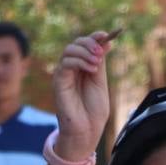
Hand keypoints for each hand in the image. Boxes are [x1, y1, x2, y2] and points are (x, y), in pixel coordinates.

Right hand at [52, 32, 112, 156]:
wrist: (87, 130)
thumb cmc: (94, 111)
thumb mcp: (101, 82)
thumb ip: (100, 63)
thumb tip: (106, 42)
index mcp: (83, 67)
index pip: (86, 45)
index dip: (95, 37)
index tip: (106, 35)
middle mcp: (72, 68)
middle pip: (76, 43)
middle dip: (90, 43)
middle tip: (101, 52)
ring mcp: (64, 74)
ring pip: (69, 50)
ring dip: (85, 52)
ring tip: (97, 63)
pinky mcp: (58, 81)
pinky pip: (65, 63)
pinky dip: (79, 61)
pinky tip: (91, 69)